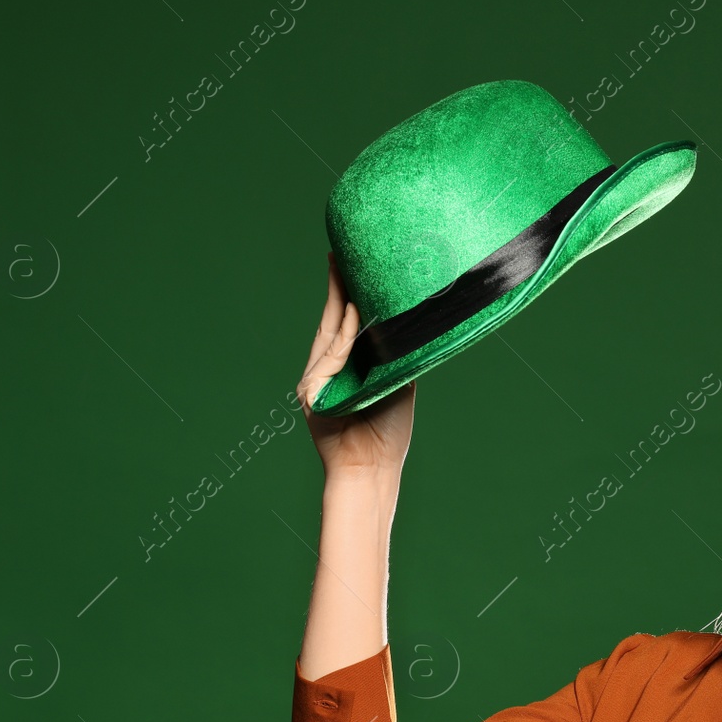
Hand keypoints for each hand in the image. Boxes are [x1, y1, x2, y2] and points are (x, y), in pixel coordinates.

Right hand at [296, 253, 417, 477]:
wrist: (374, 467)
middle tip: (341, 254)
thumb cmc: (388, 430)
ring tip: (355, 275)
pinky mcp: (310, 393)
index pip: (344, 323)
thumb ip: (394, 355)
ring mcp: (316, 380)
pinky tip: (355, 313)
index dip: (344, 294)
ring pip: (331, 334)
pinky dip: (346, 338)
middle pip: (331, 320)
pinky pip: (331, 356)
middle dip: (335, 287)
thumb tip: (410, 322)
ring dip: (345, 305)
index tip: (348, 264)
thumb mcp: (396, 382)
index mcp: (347, 367)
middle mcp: (327, 370)